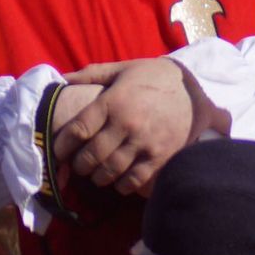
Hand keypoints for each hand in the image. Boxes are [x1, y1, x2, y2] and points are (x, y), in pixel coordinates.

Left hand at [53, 58, 229, 194]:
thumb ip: (92, 74)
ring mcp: (144, 141)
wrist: (194, 89)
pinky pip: (135, 179)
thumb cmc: (153, 77)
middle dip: (80, 165)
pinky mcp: (161, 156)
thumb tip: (62, 79)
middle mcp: (127, 123)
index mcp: (113, 101)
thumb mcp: (123, 69)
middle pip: (91, 155)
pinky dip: (122, 185)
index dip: (63, 145)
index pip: (78, 129)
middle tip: (78, 166)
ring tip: (96, 175)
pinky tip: (119, 182)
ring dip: (98, 177)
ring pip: (110, 170)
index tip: (60, 151)